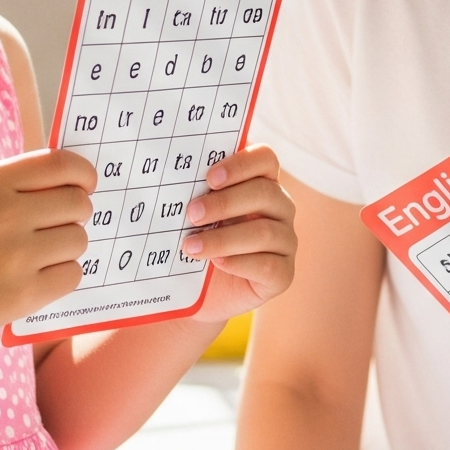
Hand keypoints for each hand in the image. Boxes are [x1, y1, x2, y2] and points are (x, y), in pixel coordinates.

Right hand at [0, 147, 95, 341]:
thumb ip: (19, 183)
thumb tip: (77, 180)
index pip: (61, 165)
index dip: (83, 173)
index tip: (86, 184)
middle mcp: (4, 215)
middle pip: (78, 204)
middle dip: (76, 213)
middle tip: (58, 224)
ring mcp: (15, 257)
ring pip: (79, 240)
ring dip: (67, 246)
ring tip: (40, 253)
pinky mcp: (22, 295)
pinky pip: (72, 275)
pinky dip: (62, 275)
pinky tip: (37, 275)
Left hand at [179, 146, 297, 323]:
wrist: (199, 291)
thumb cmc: (198, 239)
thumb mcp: (194, 213)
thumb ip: (192, 191)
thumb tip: (163, 174)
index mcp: (261, 182)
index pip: (265, 159)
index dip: (241, 165)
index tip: (209, 178)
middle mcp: (280, 208)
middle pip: (265, 193)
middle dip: (225, 202)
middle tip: (192, 214)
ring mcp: (285, 241)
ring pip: (265, 232)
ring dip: (224, 238)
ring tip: (191, 246)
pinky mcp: (283, 274)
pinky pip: (269, 266)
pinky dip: (240, 263)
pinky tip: (217, 263)